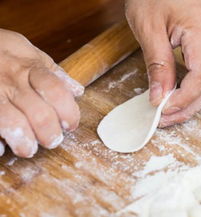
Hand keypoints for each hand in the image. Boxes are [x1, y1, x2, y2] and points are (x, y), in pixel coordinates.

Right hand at [0, 29, 83, 157]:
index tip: (70, 124)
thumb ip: (55, 74)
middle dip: (50, 133)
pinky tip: (2, 146)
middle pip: (39, 114)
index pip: (56, 91)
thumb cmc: (5, 52)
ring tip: (28, 149)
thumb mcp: (32, 55)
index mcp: (31, 68)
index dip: (68, 112)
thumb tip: (78, 91)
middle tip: (52, 140)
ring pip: (12, 123)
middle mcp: (13, 82)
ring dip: (24, 142)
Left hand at [125, 0, 200, 126]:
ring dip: (192, 99)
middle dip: (188, 105)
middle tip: (165, 119)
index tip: (163, 110)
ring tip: (170, 111)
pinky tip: (179, 94)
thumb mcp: (149, 29)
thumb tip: (159, 97)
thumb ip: (158, 65)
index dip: (184, 98)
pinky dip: (193, 86)